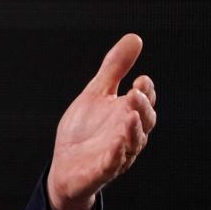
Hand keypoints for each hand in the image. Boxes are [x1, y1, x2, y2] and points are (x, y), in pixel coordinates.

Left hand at [47, 34, 156, 209]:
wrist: (65, 165)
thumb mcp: (97, 93)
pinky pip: (111, 165)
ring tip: (129, 115)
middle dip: (141, 107)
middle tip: (135, 93)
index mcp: (127, 116)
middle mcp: (126, 135)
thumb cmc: (86, 130)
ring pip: (131, 144)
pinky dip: (115, 156)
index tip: (141, 79)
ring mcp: (115, 155)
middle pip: (143, 122)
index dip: (145, 92)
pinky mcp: (100, 171)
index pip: (143, 103)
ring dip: (132, 130)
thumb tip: (135, 38)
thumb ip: (115, 68)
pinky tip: (115, 144)